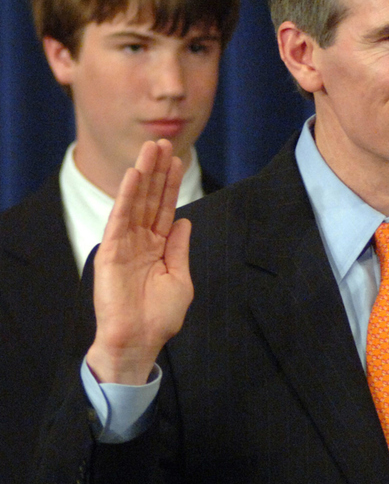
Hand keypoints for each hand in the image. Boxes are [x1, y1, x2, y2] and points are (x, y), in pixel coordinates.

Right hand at [86, 140, 192, 384]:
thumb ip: (178, 248)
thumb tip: (183, 220)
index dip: (171, 184)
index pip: (164, 208)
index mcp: (158, 247)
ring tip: (150, 149)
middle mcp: (140, 241)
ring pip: (134, 202)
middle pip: (150, 198)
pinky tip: (133, 176)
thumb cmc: (160, 316)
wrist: (140, 340)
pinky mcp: (111, 252)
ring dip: (143, 175)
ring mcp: (125, 244)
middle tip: (163, 142)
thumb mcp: (180, 277)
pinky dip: (125, 197)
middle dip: (157, 171)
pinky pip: (119, 219)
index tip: (177, 160)